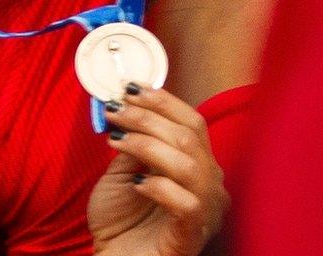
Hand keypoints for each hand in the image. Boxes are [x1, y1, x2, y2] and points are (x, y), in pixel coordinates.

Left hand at [88, 85, 228, 255]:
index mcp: (197, 165)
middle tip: (114, 112)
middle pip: (189, 138)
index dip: (162, 101)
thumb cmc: (121, 218)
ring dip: (148, 145)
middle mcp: (209, 185)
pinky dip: (159, 186)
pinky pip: (188, 203)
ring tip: (116, 143)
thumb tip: (124, 108)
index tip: (128, 89)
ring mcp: (205, 210)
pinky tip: (138, 184)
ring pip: (189, 165)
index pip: (192, 123)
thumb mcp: (122, 171)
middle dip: (147, 117)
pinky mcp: (193, 234)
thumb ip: (131, 143)